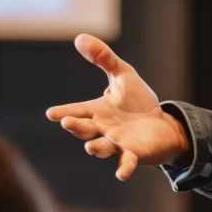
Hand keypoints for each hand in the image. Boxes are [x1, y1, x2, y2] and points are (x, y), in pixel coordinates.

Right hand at [46, 34, 188, 179]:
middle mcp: (103, 128)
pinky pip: (127, 161)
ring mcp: (117, 143)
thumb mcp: (122, 74)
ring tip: (91, 147)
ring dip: (97, 148)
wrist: (159, 125)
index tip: (51, 113)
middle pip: (86, 129)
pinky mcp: (133, 153)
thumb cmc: (137, 101)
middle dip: (77, 127)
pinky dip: (124, 167)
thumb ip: (103, 58)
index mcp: (98, 110)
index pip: (78, 110)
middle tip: (68, 122)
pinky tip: (122, 173)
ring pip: (102, 147)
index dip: (64, 111)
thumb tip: (79, 37)